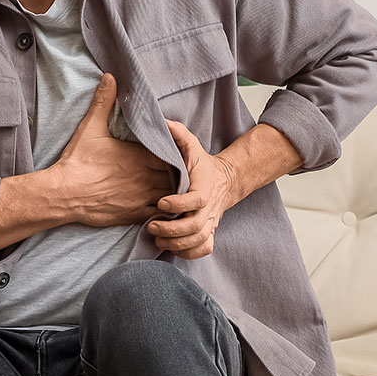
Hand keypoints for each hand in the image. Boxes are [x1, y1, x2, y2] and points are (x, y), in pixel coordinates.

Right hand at [46, 73, 173, 226]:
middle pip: (174, 173)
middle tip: (181, 167)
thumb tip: (111, 77)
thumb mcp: (91, 127)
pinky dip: (165, 209)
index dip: (174, 151)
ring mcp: (141, 197)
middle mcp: (144, 176)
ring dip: (174, 190)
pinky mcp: (134, 214)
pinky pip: (159, 213)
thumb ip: (104, 102)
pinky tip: (167, 206)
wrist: (63, 193)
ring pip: (170, 194)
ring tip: (178, 186)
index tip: (174, 149)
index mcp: (138, 155)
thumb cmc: (77, 161)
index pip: (168, 152)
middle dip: (178, 170)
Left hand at [147, 120, 239, 258]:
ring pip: (197, 241)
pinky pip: (204, 249)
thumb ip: (178, 134)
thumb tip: (162, 121)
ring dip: (177, 243)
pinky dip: (190, 253)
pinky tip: (173, 248)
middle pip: (194, 226)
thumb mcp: (191, 146)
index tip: (161, 203)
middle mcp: (209, 209)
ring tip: (157, 238)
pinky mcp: (210, 233)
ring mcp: (211, 223)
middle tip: (152, 226)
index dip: (178, 204)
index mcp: (204, 188)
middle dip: (171, 229)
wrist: (225, 181)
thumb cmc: (202, 165)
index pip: (195, 200)